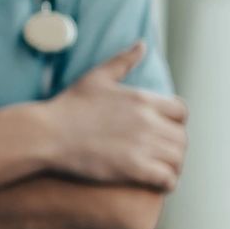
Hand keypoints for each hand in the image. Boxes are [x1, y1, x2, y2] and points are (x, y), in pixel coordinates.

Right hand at [43, 43, 188, 188]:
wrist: (48, 134)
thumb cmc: (69, 106)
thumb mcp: (96, 77)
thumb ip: (123, 61)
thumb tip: (142, 44)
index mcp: (143, 99)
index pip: (181, 112)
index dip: (174, 123)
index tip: (162, 131)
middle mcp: (149, 121)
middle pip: (182, 138)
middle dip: (174, 147)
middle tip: (160, 155)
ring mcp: (144, 146)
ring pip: (178, 159)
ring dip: (173, 166)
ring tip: (161, 170)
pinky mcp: (135, 168)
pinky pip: (168, 179)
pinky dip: (167, 183)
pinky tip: (157, 184)